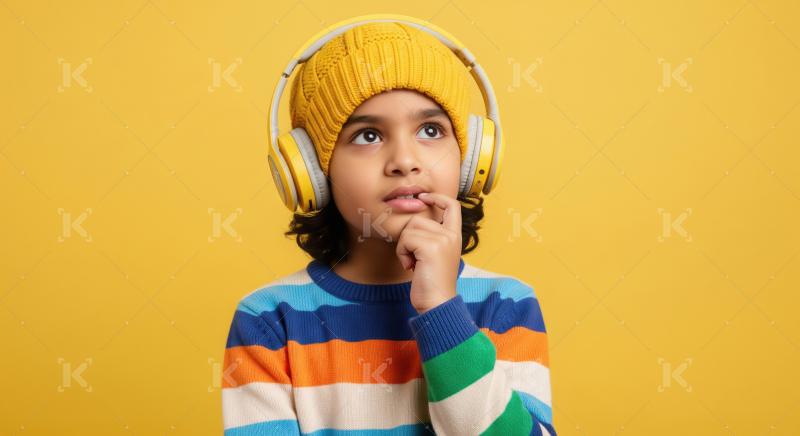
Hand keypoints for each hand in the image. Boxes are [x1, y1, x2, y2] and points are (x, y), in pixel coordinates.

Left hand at [395, 192, 461, 313]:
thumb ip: (431, 237)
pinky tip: (411, 267)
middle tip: (415, 258)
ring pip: (410, 229)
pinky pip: (406, 239)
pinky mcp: (432, 246)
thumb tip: (412, 219)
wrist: (437, 304)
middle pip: (418, 219)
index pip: (452, 205)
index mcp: (455, 236)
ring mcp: (443, 239)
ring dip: (404, 247)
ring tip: (414, 263)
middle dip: (408, 237)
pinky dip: (402, 253)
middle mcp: (452, 235)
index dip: (436, 197)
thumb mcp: (435, 255)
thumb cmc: (432, 283)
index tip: (423, 198)